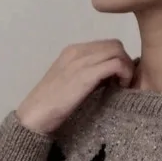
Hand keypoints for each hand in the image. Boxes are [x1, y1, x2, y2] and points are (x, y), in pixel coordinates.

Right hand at [15, 40, 134, 134]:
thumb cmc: (51, 107)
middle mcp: (77, 51)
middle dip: (126, 63)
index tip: (118, 81)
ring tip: (122, 87)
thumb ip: (88, 77)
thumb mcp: (71, 85)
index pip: (106, 45)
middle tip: (123, 83)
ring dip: (127, 69)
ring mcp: (81, 61)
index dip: (118, 61)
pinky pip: (116, 64)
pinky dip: (124, 74)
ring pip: (117, 51)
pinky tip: (120, 89)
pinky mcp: (85, 74)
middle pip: (115, 45)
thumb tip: (110, 78)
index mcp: (73, 51)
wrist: (34, 115)